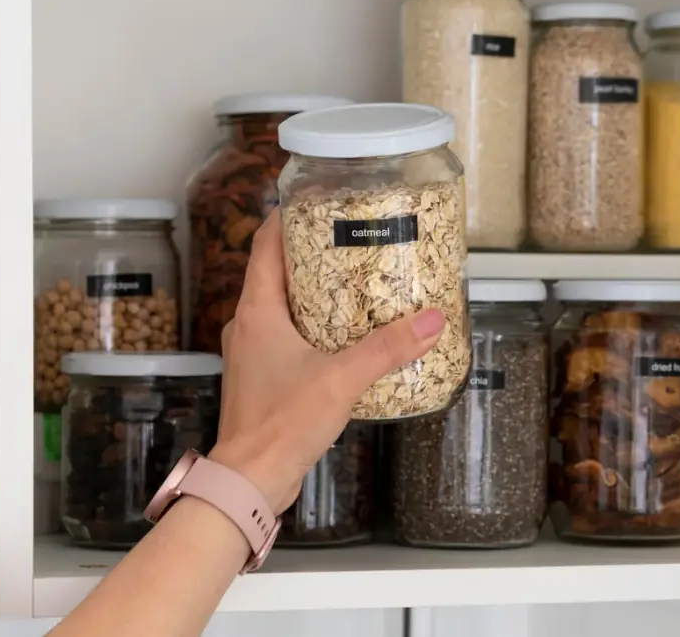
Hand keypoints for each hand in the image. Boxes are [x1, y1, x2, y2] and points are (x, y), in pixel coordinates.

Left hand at [208, 210, 445, 513]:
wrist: (250, 480)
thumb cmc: (280, 425)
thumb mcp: (342, 379)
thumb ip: (388, 348)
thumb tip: (431, 321)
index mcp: (257, 311)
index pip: (266, 245)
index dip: (287, 217)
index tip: (317, 200)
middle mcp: (248, 326)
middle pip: (276, 272)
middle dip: (313, 255)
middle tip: (352, 241)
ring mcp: (253, 353)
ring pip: (283, 307)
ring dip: (315, 293)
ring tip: (357, 285)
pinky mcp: (264, 378)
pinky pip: (288, 338)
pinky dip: (314, 328)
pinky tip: (346, 338)